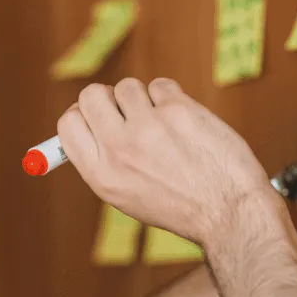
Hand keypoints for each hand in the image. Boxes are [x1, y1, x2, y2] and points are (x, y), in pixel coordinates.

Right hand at [58, 78, 274, 245]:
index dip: (81, 114)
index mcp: (101, 175)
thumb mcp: (126, 196)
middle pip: (91, 95)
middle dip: (107, 98)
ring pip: (127, 87)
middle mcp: (119, 149)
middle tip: (127, 112)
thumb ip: (102, 160)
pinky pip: (160, 85)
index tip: (95, 115)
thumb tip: (83, 122)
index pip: (68, 123)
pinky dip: (170, 98)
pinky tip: (184, 122)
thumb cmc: (179, 205)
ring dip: (143, 99)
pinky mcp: (177, 111)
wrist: (228, 210)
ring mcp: (148, 127)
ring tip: (163, 124)